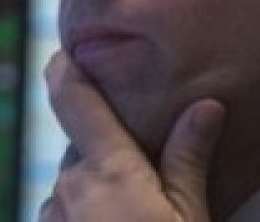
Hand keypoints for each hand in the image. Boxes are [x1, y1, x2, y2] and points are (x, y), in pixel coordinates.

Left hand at [39, 51, 224, 221]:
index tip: (64, 53)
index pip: (74, 98)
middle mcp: (70, 184)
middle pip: (84, 147)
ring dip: (98, 188)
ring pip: (75, 182)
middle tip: (145, 175)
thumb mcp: (190, 217)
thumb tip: (206, 107)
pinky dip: (85, 213)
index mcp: (108, 169)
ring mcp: (52, 213)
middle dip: (109, 153)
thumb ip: (188, 161)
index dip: (65, 70)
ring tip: (135, 212)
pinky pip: (65, 210)